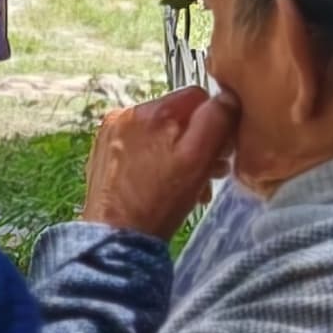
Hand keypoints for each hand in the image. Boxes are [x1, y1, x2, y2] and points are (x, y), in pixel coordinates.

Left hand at [83, 83, 239, 238]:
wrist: (116, 236)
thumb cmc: (159, 202)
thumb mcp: (198, 159)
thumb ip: (216, 121)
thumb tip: (228, 96)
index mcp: (153, 110)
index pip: (199, 97)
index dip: (216, 123)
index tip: (220, 151)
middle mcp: (127, 114)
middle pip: (178, 115)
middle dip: (198, 141)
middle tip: (209, 171)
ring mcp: (112, 133)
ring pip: (161, 132)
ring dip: (180, 153)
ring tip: (188, 183)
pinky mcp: (104, 151)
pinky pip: (141, 146)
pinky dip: (157, 160)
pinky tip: (163, 184)